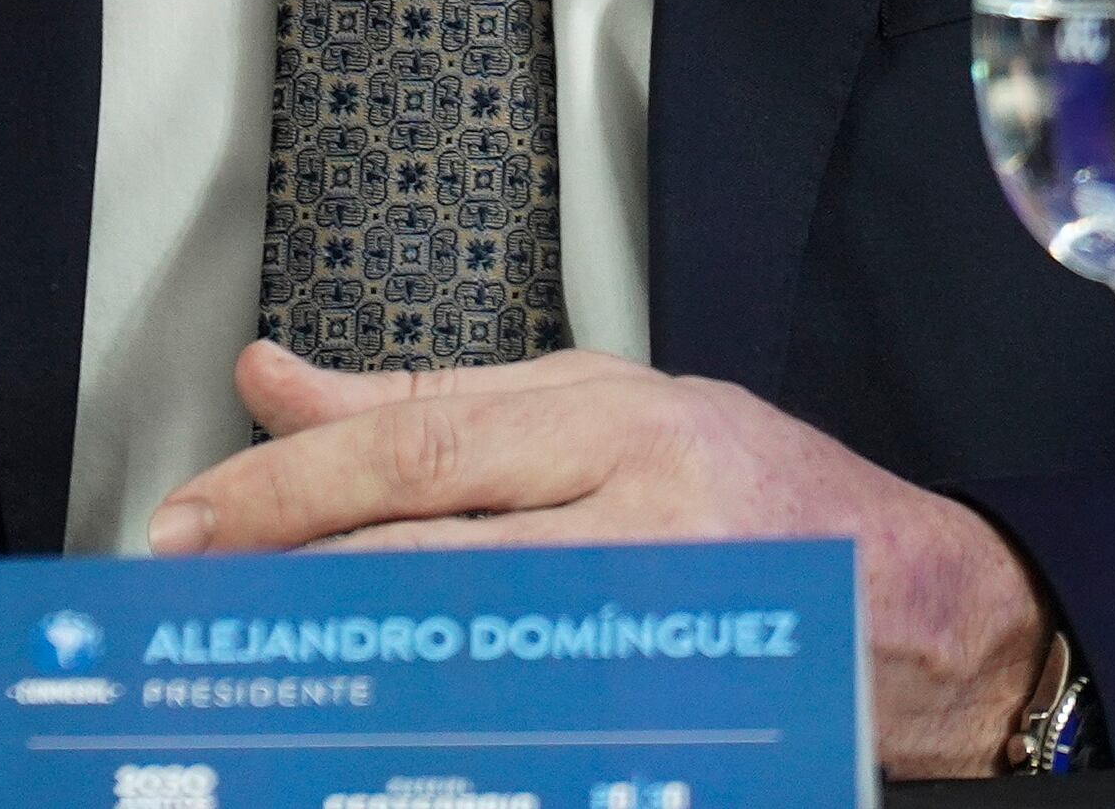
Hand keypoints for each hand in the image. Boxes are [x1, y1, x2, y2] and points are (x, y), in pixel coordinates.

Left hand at [148, 343, 1048, 778]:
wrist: (927, 614)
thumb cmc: (767, 499)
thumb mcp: (603, 412)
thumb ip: (436, 403)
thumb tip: (277, 379)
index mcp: (616, 421)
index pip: (417, 444)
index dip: (288, 481)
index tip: (191, 515)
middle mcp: (642, 511)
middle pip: (425, 538)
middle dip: (286, 562)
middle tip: (187, 589)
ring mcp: (663, 620)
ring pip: (465, 635)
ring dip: (344, 648)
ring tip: (256, 659)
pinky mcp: (676, 712)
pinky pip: (537, 725)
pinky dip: (445, 728)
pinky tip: (382, 734)